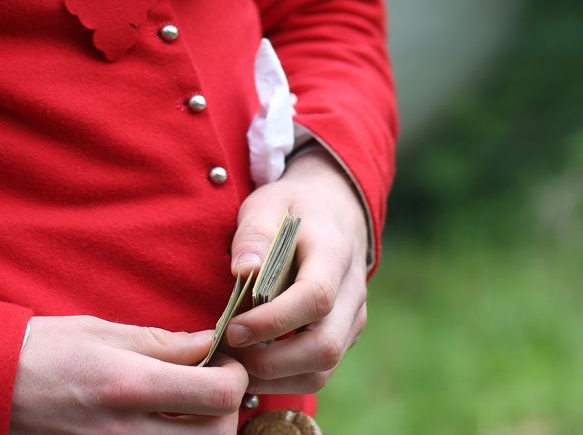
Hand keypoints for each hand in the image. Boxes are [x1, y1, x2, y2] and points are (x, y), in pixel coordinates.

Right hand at [8, 315, 248, 433]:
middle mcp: (129, 431)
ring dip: (203, 432)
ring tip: (188, 407)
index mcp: (130, 384)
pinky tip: (163, 424)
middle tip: (211, 387)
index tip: (225, 361)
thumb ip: (160, 343)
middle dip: (226, 412)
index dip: (235, 377)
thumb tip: (208, 345)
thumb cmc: (46, 350)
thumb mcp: (102, 332)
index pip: (216, 396)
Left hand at [224, 147, 369, 396]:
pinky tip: (254, 366)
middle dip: (273, 362)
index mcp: (334, 252)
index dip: (274, 321)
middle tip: (230, 354)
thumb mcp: (268, 203)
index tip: (234, 328)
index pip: (315, 297)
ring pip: (325, 368)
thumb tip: (243, 271)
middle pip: (325, 346)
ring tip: (237, 365)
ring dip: (278, 377)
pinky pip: (321, 369)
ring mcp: (352, 317)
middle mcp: (352, 290)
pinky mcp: (345, 334)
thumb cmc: (294, 207)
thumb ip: (255, 233)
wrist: (334, 210)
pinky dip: (286, 378)